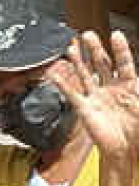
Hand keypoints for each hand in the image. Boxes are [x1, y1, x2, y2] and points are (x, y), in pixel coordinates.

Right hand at [53, 30, 138, 162]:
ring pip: (86, 74)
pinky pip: (72, 94)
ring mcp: (97, 98)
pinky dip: (63, 84)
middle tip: (88, 35)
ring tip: (71, 48)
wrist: (125, 150)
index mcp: (131, 86)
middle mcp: (112, 89)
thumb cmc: (138, 131)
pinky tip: (56, 74)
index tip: (116, 34)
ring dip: (78, 61)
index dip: (121, 49)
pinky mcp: (85, 109)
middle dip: (95, 49)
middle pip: (102, 64)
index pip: (125, 63)